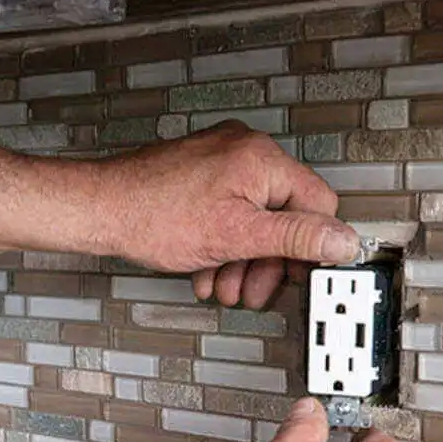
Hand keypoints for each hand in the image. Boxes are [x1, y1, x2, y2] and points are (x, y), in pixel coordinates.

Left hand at [97, 121, 360, 307]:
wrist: (99, 210)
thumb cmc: (153, 216)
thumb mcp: (237, 237)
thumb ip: (295, 239)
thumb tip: (342, 241)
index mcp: (262, 159)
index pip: (318, 203)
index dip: (311, 246)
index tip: (299, 274)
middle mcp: (244, 151)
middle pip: (283, 214)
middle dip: (267, 260)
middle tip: (253, 290)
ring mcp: (220, 160)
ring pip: (253, 218)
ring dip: (242, 260)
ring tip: (224, 286)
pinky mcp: (201, 174)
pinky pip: (228, 211)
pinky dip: (222, 244)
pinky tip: (207, 270)